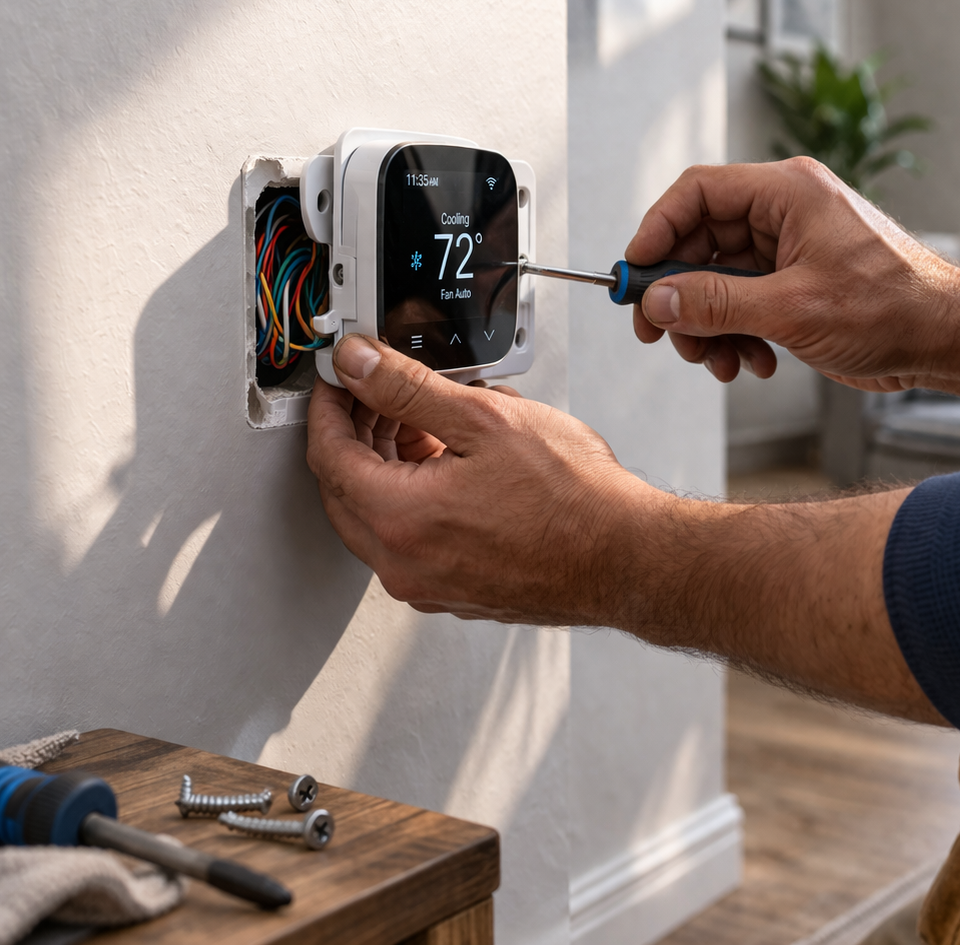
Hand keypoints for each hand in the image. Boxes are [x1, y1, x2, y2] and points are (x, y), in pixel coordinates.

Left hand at [304, 334, 943, 722]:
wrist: (630, 558)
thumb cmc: (577, 502)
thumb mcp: (486, 420)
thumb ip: (409, 389)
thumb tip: (359, 366)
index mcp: (400, 521)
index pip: (329, 454)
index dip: (329, 405)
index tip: (340, 376)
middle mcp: (404, 565)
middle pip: (346, 490)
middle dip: (357, 434)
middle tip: (379, 393)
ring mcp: (430, 586)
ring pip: (379, 517)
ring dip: (388, 467)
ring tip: (427, 425)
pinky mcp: (457, 593)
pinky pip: (413, 541)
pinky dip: (416, 500)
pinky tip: (453, 468)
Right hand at [626, 157, 959, 421]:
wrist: (946, 340)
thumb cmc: (892, 308)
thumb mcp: (791, 310)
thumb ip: (717, 303)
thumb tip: (660, 299)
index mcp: (788, 193)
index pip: (697, 192)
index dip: (657, 231)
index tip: (634, 275)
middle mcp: (786, 213)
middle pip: (701, 241)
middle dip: (681, 294)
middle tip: (662, 334)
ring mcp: (792, 250)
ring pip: (719, 280)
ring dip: (709, 325)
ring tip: (719, 362)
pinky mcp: (798, 285)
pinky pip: (744, 304)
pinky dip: (737, 335)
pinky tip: (752, 363)